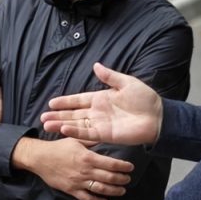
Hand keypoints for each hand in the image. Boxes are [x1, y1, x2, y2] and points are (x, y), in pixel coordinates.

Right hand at [11, 136, 133, 199]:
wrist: (41, 158)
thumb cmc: (59, 147)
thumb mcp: (76, 140)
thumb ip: (91, 140)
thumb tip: (104, 138)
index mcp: (88, 157)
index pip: (110, 163)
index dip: (122, 166)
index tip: (130, 167)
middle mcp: (85, 171)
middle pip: (108, 177)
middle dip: (121, 179)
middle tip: (128, 179)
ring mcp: (79, 182)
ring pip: (100, 189)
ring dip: (113, 191)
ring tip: (121, 190)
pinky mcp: (72, 190)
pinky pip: (87, 198)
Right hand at [41, 62, 162, 145]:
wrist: (157, 116)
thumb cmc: (144, 98)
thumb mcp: (126, 82)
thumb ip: (109, 76)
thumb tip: (96, 65)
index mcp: (101, 98)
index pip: (79, 100)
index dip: (66, 102)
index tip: (52, 103)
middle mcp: (98, 112)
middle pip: (74, 114)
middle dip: (58, 116)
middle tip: (42, 118)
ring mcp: (101, 124)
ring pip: (77, 124)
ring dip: (62, 125)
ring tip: (47, 125)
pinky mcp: (106, 134)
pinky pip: (88, 133)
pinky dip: (75, 132)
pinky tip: (64, 129)